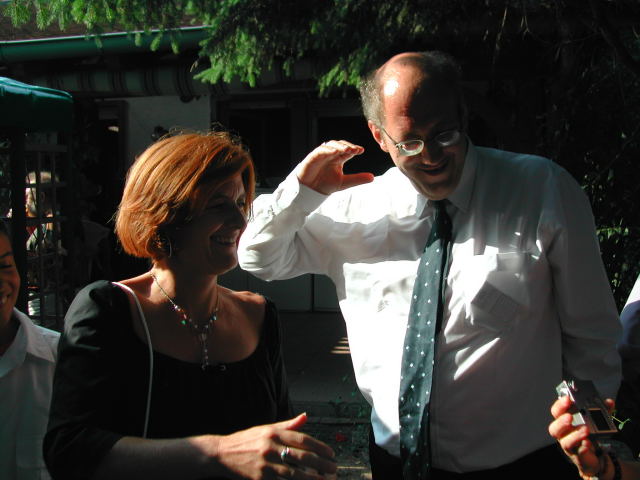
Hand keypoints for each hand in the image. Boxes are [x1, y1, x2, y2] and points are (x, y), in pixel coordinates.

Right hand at [214, 413, 336, 478]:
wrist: (221, 454)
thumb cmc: (247, 440)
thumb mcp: (266, 428)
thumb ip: (288, 425)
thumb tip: (306, 416)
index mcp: (273, 432)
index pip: (302, 439)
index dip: (319, 446)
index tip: (331, 453)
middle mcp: (270, 446)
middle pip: (301, 456)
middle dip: (321, 463)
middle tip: (333, 468)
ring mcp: (265, 464)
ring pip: (294, 473)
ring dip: (312, 478)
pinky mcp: (259, 478)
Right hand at [294, 140, 373, 194]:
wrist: (311, 191)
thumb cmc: (325, 184)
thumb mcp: (345, 183)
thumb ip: (357, 179)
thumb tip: (373, 177)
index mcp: (338, 159)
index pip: (348, 151)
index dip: (354, 149)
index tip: (361, 150)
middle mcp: (331, 155)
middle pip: (340, 145)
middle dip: (348, 146)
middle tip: (355, 149)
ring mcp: (322, 155)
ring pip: (331, 145)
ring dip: (339, 146)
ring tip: (346, 149)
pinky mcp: (313, 157)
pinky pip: (320, 150)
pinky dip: (327, 149)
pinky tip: (334, 151)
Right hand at [548, 395, 614, 478]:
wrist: (596, 456)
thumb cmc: (591, 435)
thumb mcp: (597, 420)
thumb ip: (603, 410)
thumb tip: (609, 402)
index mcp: (565, 422)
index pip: (557, 412)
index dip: (560, 405)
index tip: (567, 399)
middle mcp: (565, 434)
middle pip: (555, 428)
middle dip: (561, 422)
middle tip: (570, 417)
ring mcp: (571, 446)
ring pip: (565, 442)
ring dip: (575, 435)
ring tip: (585, 429)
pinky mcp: (579, 457)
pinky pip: (579, 454)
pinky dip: (583, 448)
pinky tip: (588, 443)